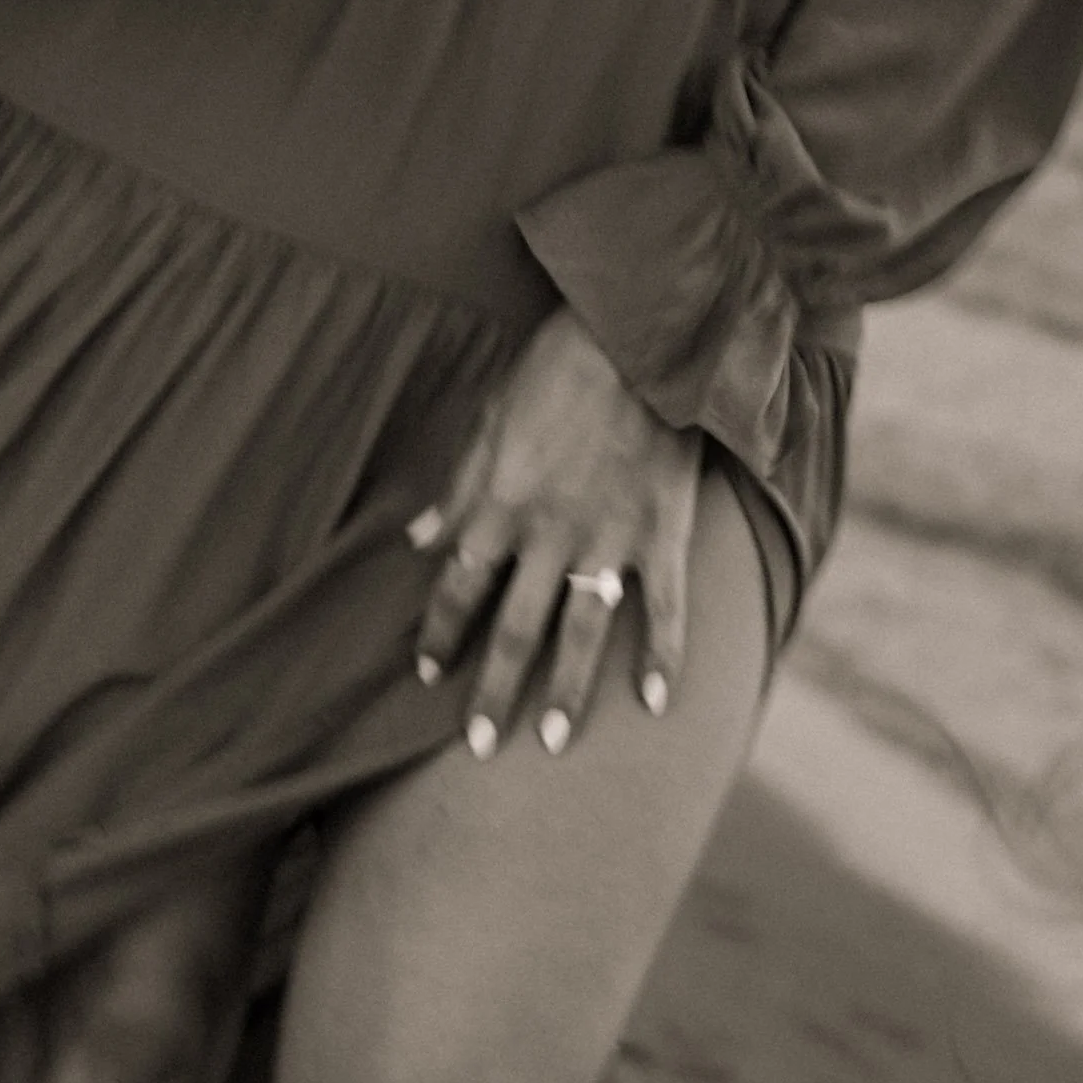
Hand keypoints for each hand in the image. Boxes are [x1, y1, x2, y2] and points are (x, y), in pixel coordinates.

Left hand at [409, 308, 700, 755]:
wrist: (638, 337)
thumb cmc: (555, 371)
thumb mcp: (487, 422)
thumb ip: (457, 490)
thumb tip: (419, 540)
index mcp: (498, 506)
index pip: (456, 588)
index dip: (439, 633)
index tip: (428, 672)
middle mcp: (547, 535)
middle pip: (512, 629)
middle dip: (494, 691)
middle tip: (480, 745)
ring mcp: (608, 540)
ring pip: (580, 635)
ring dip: (565, 692)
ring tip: (553, 741)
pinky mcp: (662, 534)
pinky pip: (663, 610)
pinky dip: (661, 658)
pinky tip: (653, 703)